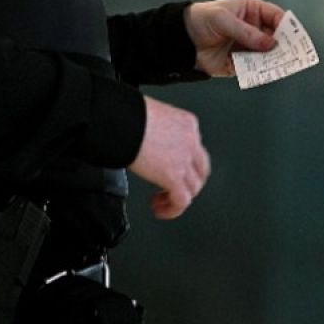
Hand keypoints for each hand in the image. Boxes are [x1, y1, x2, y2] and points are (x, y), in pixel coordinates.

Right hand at [128, 95, 210, 219]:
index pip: (194, 147)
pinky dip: (173, 209)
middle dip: (188, 182)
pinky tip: (160, 209)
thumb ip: (155, 129)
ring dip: (178, 197)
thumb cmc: (126, 114)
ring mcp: (184, 159)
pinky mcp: (174, 176)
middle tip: (171, 188)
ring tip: (161, 201)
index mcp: (186, 123)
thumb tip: (144, 140)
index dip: (182, 162)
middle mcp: (191, 140)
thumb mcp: (149, 116)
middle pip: (201, 169)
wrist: (121, 118)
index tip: (166, 168)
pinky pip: (182, 201)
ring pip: (194, 187)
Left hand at [185, 0, 284, 75]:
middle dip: (284, 45)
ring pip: (268, 55)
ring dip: (275, 60)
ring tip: (282, 65)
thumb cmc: (201, 19)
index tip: (294, 36)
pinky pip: (255, 68)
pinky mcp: (240, 63)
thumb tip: (270, 43)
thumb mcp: (224, 20)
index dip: (286, 25)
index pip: (276, 16)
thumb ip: (246, 32)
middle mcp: (253, 30)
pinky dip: (261, 71)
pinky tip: (266, 72)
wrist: (180, 40)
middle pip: (276, 38)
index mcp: (252, 12)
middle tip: (293, 53)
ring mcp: (248, 47)